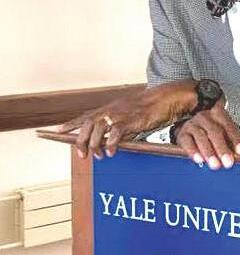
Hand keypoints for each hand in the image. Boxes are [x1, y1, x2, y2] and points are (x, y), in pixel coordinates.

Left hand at [57, 80, 196, 158]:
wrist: (166, 98)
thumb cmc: (150, 108)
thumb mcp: (129, 115)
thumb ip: (118, 126)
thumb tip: (110, 140)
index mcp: (110, 108)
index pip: (85, 116)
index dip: (71, 124)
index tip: (58, 131)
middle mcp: (112, 110)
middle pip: (88, 123)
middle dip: (81, 140)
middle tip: (81, 154)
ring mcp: (121, 114)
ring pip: (98, 128)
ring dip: (94, 144)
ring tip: (96, 156)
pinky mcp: (132, 119)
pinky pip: (116, 132)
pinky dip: (111, 143)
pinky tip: (111, 152)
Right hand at [174, 100, 239, 168]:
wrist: (190, 125)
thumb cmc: (212, 132)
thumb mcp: (226, 134)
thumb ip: (237, 143)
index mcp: (220, 115)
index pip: (230, 127)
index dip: (237, 139)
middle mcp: (206, 117)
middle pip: (215, 132)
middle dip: (222, 148)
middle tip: (228, 163)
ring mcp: (192, 124)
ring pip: (201, 137)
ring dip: (209, 152)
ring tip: (215, 165)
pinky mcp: (182, 133)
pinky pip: (187, 142)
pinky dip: (193, 151)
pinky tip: (199, 160)